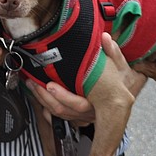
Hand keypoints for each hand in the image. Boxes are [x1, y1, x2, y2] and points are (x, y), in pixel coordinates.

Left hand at [27, 33, 142, 124]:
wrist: (123, 98)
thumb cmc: (121, 82)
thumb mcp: (120, 67)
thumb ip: (113, 53)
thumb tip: (106, 38)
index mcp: (100, 102)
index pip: (80, 104)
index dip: (63, 96)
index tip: (50, 85)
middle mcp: (90, 112)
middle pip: (64, 110)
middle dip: (45, 97)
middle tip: (33, 83)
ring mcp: (82, 117)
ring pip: (58, 114)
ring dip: (42, 100)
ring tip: (32, 85)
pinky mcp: (75, 117)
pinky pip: (57, 117)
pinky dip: (46, 109)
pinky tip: (38, 98)